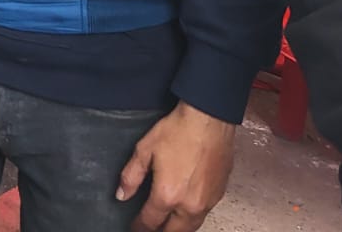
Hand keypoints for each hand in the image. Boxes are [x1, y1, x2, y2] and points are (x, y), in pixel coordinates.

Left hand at [119, 101, 235, 231]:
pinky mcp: (219, 195)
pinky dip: (192, 218)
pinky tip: (185, 211)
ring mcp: (208, 202)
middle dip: (160, 231)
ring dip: (177, 229)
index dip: (139, 226)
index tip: (134, 227)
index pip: (150, 221)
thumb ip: (131, 176)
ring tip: (166, 225)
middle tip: (150, 228)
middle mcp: (189, 205)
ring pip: (191, 227)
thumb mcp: (144, 149)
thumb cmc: (178, 131)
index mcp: (168, 195)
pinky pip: (204, 215)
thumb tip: (121, 195)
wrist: (210, 120)